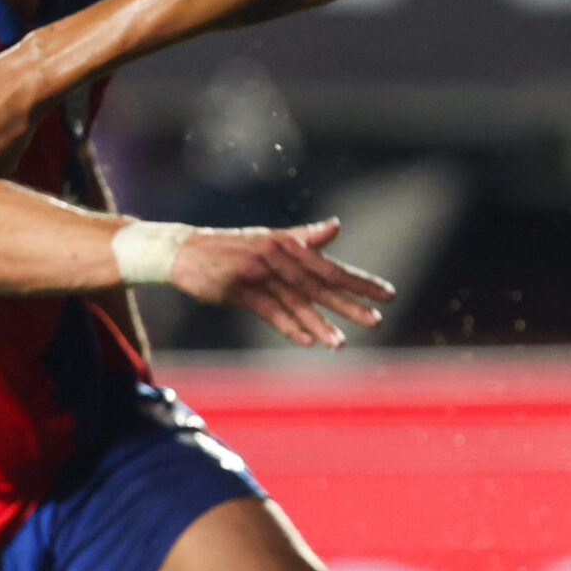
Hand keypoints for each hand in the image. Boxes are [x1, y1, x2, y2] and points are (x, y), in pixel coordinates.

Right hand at [168, 219, 394, 347]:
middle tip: (376, 320)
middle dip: (349, 303)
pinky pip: (268, 310)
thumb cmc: (231, 247)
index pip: (331, 267)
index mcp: (289, 244)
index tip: (387, 294)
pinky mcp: (238, 289)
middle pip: (320, 284)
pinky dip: (287, 325)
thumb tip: (336, 226)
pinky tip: (305, 341)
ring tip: (340, 344)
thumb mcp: (270, 238)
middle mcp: (278, 256)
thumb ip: (305, 237)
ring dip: (319, 324)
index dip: (360, 281)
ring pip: (295, 301)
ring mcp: (258, 272)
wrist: (184, 250)